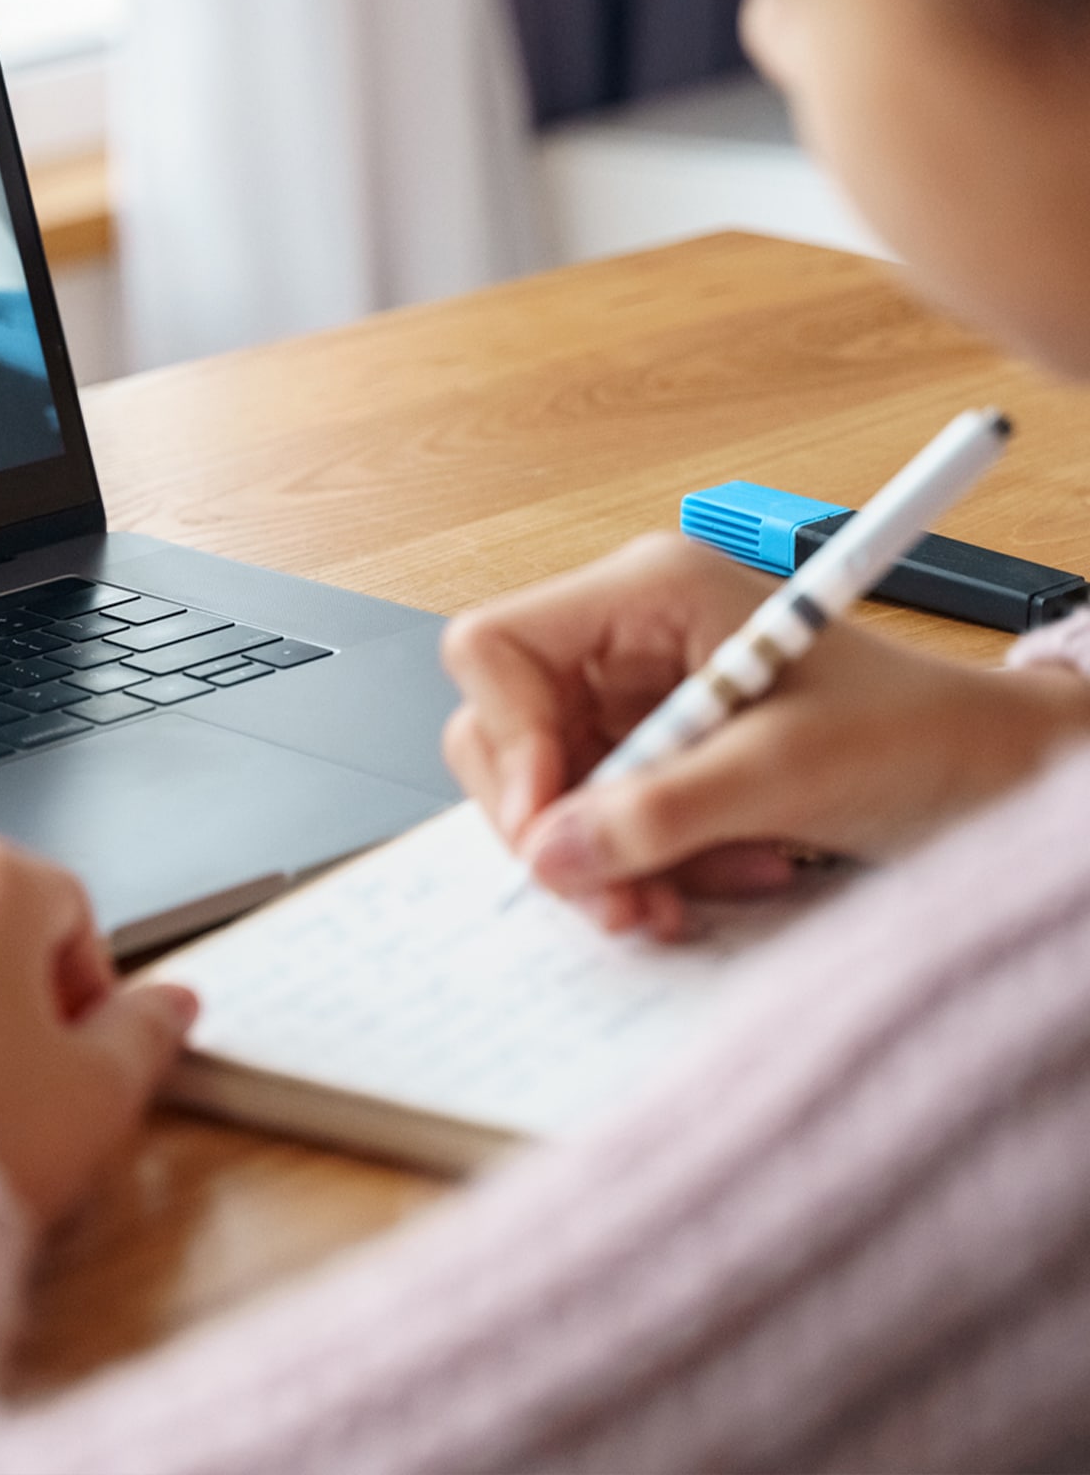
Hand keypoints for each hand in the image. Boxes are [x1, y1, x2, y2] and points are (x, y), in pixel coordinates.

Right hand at [441, 533, 1089, 938]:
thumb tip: (550, 850)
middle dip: (555, 821)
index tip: (548, 823)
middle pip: (505, 728)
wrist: (994, 774)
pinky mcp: (653, 753)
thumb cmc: (920, 733)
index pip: (496, 647)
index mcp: (648, 591)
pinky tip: (713, 878)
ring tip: (680, 900)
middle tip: (614, 894)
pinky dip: (642, 868)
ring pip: (547, 790)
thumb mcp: (789, 770)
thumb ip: (662, 811)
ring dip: (606, 860)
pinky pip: (598, 822)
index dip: (506, 735)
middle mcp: (625, 638)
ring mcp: (634, 698)